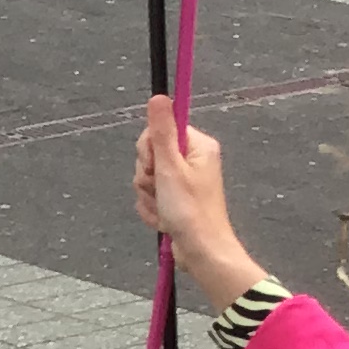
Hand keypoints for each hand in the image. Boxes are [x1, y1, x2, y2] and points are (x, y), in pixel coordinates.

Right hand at [133, 96, 267, 311]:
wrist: (201, 251)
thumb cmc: (191, 211)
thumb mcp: (171, 168)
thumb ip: (161, 132)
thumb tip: (158, 96)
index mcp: (198, 146)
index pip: (160, 131)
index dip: (150, 150)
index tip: (157, 167)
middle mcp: (193, 160)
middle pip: (150, 155)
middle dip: (147, 177)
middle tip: (161, 192)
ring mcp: (184, 181)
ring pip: (147, 178)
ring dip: (148, 196)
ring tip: (165, 209)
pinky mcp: (176, 199)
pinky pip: (150, 197)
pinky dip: (152, 210)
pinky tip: (164, 220)